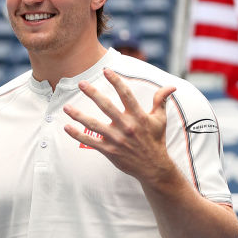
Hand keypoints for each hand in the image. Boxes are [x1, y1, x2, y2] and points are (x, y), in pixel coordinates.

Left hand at [62, 68, 176, 182]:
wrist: (154, 167)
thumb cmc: (156, 140)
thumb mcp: (160, 120)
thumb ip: (161, 101)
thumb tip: (171, 86)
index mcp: (139, 117)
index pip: (126, 95)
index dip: (116, 81)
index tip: (106, 70)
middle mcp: (127, 126)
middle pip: (107, 107)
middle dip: (93, 94)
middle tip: (81, 83)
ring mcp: (117, 139)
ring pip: (94, 125)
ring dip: (79, 115)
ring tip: (66, 107)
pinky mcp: (109, 150)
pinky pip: (90, 142)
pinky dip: (77, 135)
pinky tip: (66, 127)